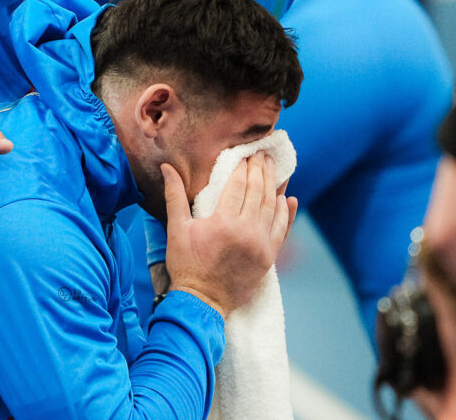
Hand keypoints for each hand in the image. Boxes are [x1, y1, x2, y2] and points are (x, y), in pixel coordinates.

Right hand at [162, 153, 296, 316]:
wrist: (202, 302)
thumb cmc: (186, 265)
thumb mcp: (176, 229)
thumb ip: (174, 195)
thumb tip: (166, 167)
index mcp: (223, 222)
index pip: (237, 185)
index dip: (242, 167)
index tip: (244, 153)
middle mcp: (246, 231)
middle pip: (257, 191)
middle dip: (260, 170)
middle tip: (262, 154)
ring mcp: (260, 245)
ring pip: (271, 207)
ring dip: (274, 184)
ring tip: (273, 167)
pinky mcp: (268, 257)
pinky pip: (282, 230)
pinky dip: (286, 213)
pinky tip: (289, 198)